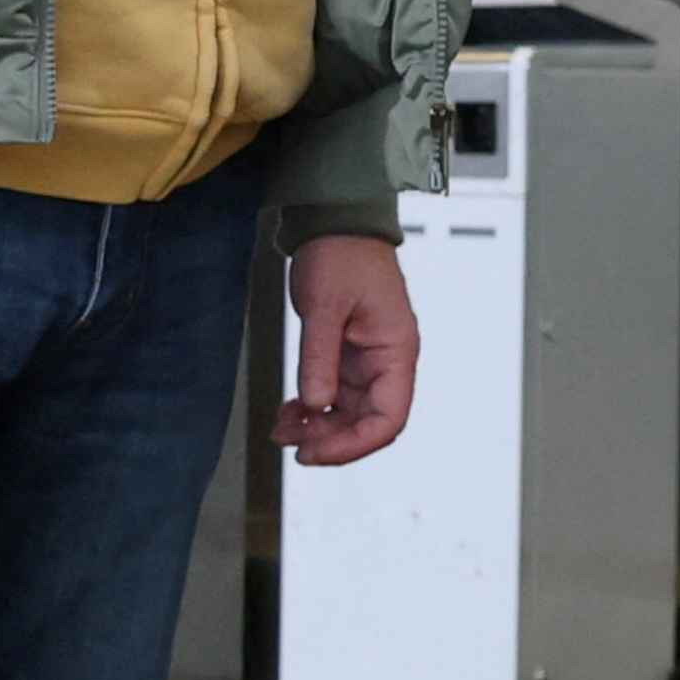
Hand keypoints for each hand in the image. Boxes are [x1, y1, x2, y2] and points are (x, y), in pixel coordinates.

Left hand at [278, 235, 418, 465]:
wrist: (336, 226)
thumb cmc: (342, 255)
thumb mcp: (324, 306)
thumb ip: (319, 357)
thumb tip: (316, 404)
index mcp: (396, 352)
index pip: (390, 418)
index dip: (355, 444)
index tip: (317, 453)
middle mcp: (387, 362)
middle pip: (368, 422)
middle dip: (330, 439)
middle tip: (291, 444)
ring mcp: (367, 361)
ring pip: (348, 413)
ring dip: (317, 427)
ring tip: (282, 429)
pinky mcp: (347, 356)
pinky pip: (334, 394)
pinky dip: (312, 408)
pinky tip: (290, 411)